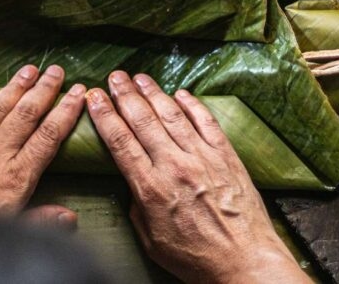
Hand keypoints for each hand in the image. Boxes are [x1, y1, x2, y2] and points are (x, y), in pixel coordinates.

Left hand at [0, 64, 85, 232]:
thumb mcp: (13, 230)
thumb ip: (42, 220)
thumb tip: (70, 217)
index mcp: (17, 176)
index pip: (48, 135)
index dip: (66, 112)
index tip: (78, 94)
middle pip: (25, 115)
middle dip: (44, 90)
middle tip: (57, 71)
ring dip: (15, 87)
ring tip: (29, 69)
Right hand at [86, 71, 309, 283]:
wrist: (244, 261)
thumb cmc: (196, 258)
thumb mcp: (151, 240)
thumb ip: (138, 206)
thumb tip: (133, 183)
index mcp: (151, 188)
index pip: (121, 141)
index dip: (105, 115)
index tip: (93, 97)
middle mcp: (175, 166)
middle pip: (143, 121)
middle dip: (125, 95)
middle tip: (114, 77)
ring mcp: (203, 158)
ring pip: (172, 115)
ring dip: (153, 93)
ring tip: (140, 78)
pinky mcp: (226, 156)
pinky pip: (206, 122)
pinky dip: (192, 105)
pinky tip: (180, 93)